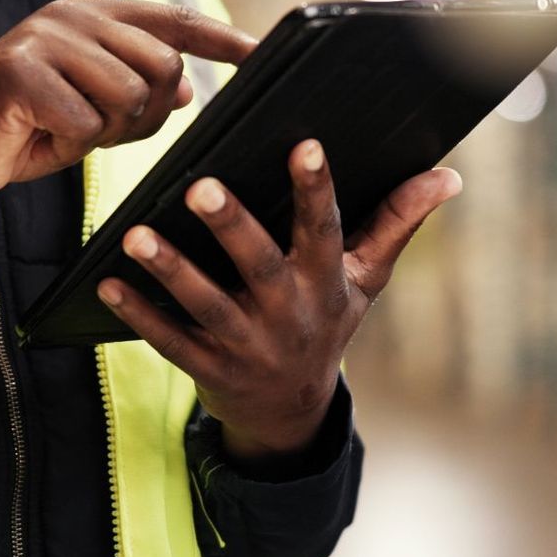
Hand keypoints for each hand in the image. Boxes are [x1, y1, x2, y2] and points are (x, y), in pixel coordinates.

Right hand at [0, 0, 256, 204]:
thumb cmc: (19, 134)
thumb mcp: (89, 113)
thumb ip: (136, 94)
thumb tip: (187, 90)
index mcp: (90, 16)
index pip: (172, 19)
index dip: (220, 37)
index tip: (263, 52)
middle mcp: (70, 15)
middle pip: (162, 67)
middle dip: (144, 116)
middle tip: (97, 132)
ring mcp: (45, 38)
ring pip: (129, 96)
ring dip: (104, 133)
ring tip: (62, 133)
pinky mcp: (22, 71)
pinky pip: (87, 124)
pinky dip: (69, 146)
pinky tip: (37, 138)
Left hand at [97, 140, 462, 463]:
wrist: (292, 412)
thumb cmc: (326, 321)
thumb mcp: (366, 280)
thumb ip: (397, 223)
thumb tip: (448, 174)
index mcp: (327, 283)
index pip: (324, 230)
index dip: (316, 190)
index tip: (305, 144)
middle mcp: (289, 315)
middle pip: (260, 266)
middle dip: (230, 227)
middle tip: (200, 185)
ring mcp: (248, 346)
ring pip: (206, 306)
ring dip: (171, 270)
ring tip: (136, 235)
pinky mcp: (210, 370)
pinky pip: (170, 341)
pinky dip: (139, 315)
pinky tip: (108, 283)